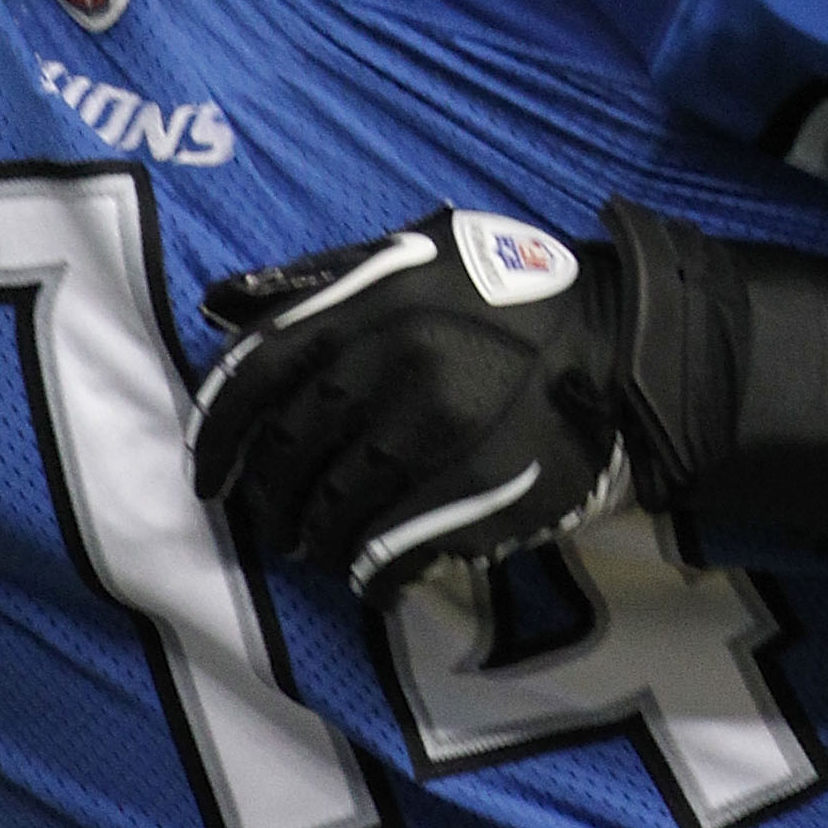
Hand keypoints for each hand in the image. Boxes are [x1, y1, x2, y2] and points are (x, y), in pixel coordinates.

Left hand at [190, 206, 629, 604]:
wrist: (618, 348)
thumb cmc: (508, 296)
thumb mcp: (417, 253)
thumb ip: (321, 278)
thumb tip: (216, 303)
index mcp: (374, 300)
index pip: (259, 372)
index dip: (217, 433)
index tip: (209, 477)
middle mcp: (394, 361)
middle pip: (289, 451)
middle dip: (268, 498)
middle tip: (274, 519)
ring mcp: (433, 432)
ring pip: (331, 510)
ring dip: (314, 540)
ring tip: (321, 545)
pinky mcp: (470, 492)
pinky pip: (386, 553)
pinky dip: (366, 573)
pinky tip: (370, 574)